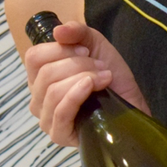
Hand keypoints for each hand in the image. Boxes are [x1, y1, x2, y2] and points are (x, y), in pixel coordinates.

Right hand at [23, 21, 147, 146]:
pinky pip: (59, 112)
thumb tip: (58, 31)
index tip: (86, 50)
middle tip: (101, 67)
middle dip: (79, 64)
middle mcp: (38, 98)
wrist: (132, 104)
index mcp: (41, 76)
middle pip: (46, 73)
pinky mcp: (59, 135)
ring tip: (104, 78)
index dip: (60, 49)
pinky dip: (75, 95)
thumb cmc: (111, 76)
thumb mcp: (95, 45)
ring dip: (84, 78)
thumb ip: (77, 32)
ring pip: (53, 91)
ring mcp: (47, 119)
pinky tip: (90, 87)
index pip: (33, 58)